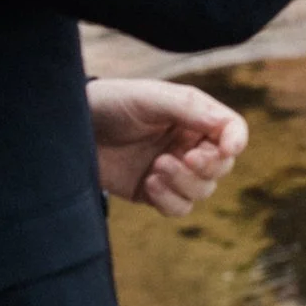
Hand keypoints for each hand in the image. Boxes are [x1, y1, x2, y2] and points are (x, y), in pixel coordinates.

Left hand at [87, 79, 249, 218]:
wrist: (69, 130)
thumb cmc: (113, 103)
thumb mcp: (152, 97)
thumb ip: (190, 109)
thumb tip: (228, 129)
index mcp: (195, 118)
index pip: (232, 131)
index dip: (236, 141)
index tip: (227, 149)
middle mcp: (189, 145)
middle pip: (221, 166)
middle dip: (206, 166)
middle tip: (181, 158)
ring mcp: (172, 171)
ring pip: (203, 190)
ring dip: (184, 183)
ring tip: (156, 168)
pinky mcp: (153, 194)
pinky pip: (178, 208)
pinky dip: (169, 200)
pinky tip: (148, 184)